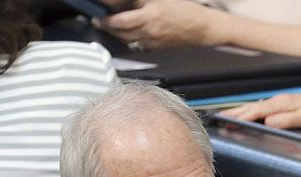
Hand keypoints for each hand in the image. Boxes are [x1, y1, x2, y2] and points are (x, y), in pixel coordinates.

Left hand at [99, 0, 215, 48]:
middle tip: (98, 20)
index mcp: (150, 15)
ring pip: (127, 40)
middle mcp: (149, 30)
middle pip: (121, 32)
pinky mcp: (156, 48)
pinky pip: (137, 45)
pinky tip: (126, 35)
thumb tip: (122, 1)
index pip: (121, 20)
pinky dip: (129, 40)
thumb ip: (140, 0)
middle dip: (107, 26)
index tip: (98, 15)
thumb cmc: (184, 10)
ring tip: (109, 27)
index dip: (107, 18)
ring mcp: (152, 41)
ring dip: (115, 34)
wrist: (201, 28)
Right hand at [221, 86, 300, 128]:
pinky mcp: (284, 105)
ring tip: (227, 119)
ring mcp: (281, 102)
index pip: (255, 111)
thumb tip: (269, 122)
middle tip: (218, 120)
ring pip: (256, 107)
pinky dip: (252, 112)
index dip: (240, 117)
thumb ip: (289, 120)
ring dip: (241, 113)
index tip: (226, 122)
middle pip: (251, 108)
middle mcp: (279, 101)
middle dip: (234, 114)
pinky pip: (263, 108)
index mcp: (282, 104)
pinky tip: (249, 116)